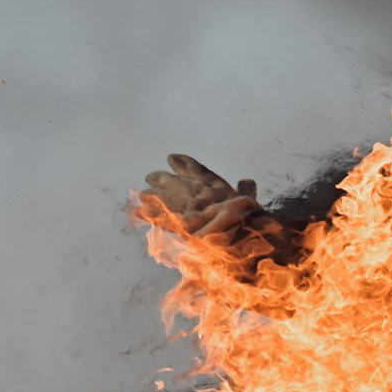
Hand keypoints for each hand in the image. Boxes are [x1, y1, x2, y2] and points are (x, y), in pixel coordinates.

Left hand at [143, 154, 269, 238]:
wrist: (243, 233)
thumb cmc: (250, 218)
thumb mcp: (251, 201)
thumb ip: (247, 190)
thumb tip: (248, 181)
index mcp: (216, 186)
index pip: (196, 170)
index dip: (183, 164)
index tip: (171, 158)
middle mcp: (199, 192)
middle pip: (175, 182)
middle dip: (162, 179)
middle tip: (150, 176)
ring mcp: (188, 206)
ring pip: (165, 197)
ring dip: (153, 194)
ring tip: (143, 193)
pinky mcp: (180, 224)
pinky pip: (161, 217)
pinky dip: (150, 214)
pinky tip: (139, 211)